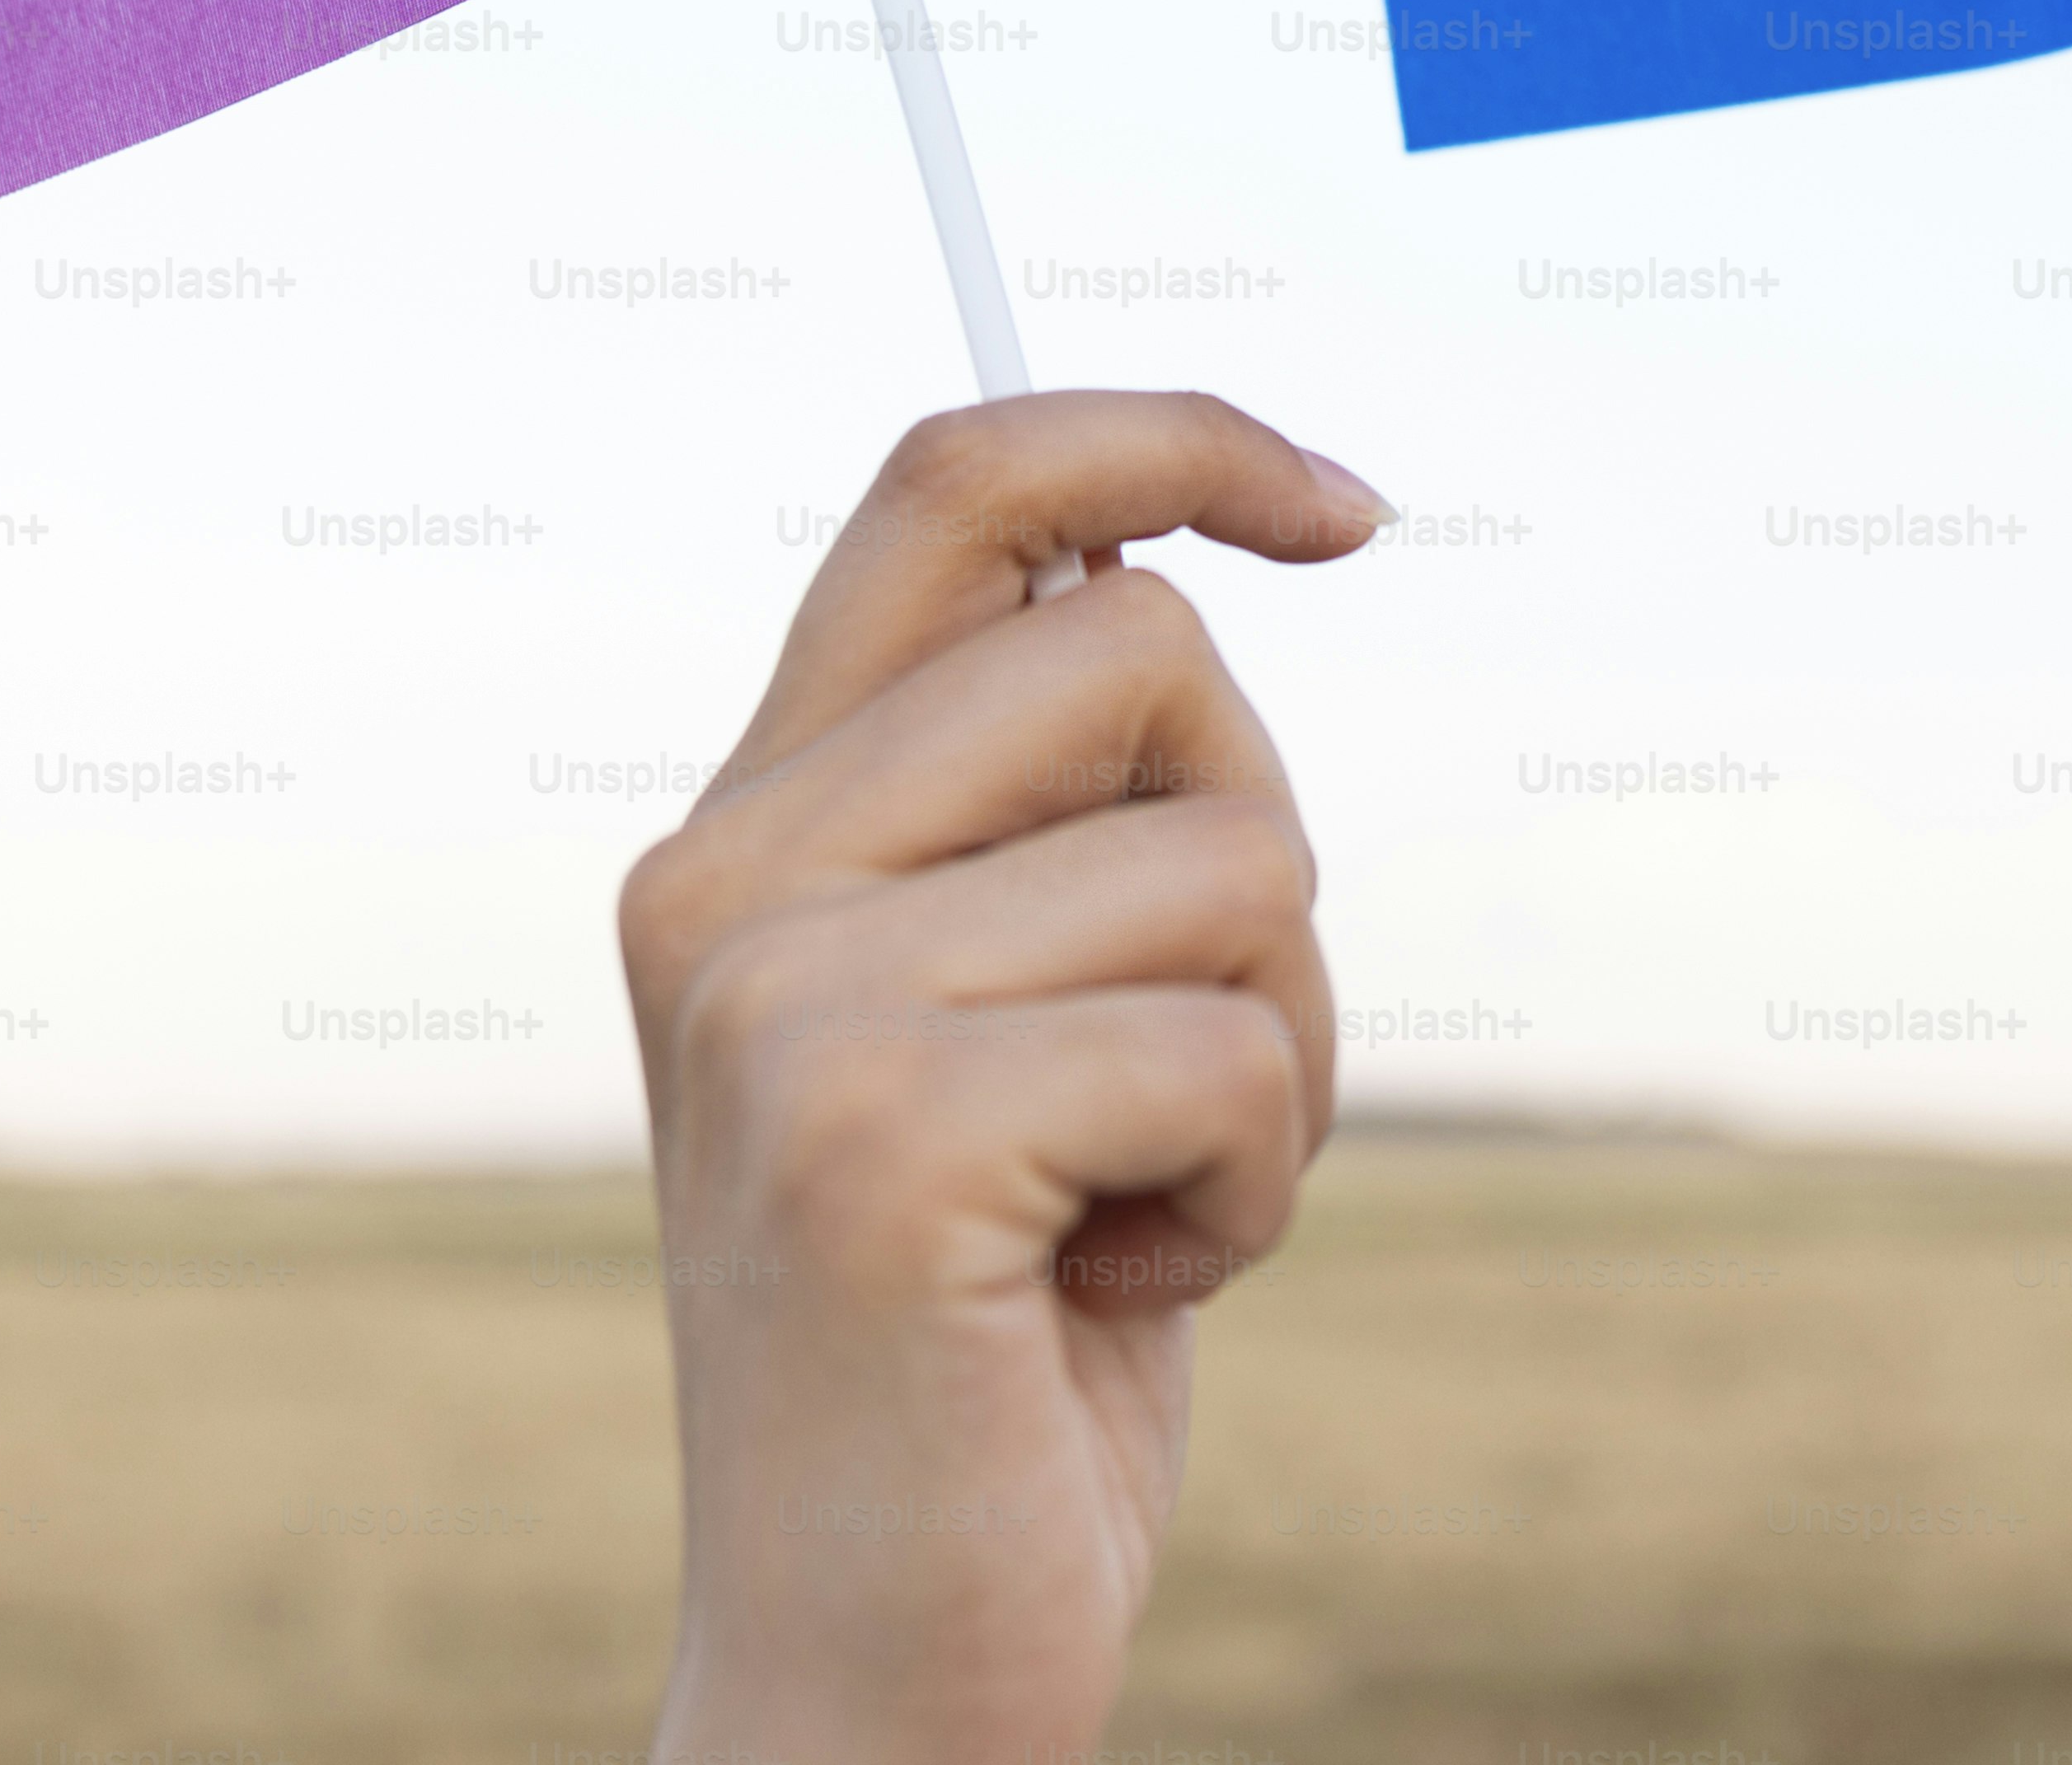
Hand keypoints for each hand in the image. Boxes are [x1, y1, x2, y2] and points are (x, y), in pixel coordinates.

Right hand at [618, 392, 1388, 1764]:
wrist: (873, 1680)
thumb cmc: (1002, 1346)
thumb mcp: (1006, 1026)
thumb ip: (1039, 813)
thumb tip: (1169, 549)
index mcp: (745, 832)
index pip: (951, 484)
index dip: (1167, 431)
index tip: (1345, 512)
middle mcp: (726, 882)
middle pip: (1140, 642)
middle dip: (1256, 854)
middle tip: (1173, 1075)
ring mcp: (784, 1005)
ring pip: (1232, 850)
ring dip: (1276, 1052)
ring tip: (1132, 1205)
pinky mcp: (882, 1138)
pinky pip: (1240, 1047)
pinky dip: (1256, 1186)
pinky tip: (1118, 1296)